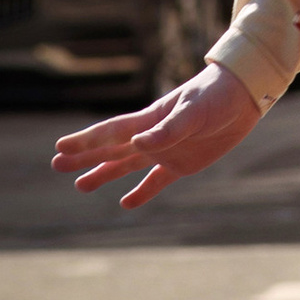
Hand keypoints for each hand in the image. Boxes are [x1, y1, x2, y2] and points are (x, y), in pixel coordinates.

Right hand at [51, 64, 258, 212]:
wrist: (243, 97)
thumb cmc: (216, 96)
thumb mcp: (193, 111)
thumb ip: (168, 130)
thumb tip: (138, 144)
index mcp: (149, 120)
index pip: (111, 133)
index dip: (86, 140)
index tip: (61, 147)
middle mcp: (152, 136)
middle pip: (111, 149)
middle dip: (84, 157)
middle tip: (56, 165)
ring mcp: (166, 150)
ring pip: (127, 165)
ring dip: (104, 174)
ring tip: (80, 186)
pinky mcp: (183, 164)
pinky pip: (156, 181)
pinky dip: (141, 192)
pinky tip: (125, 203)